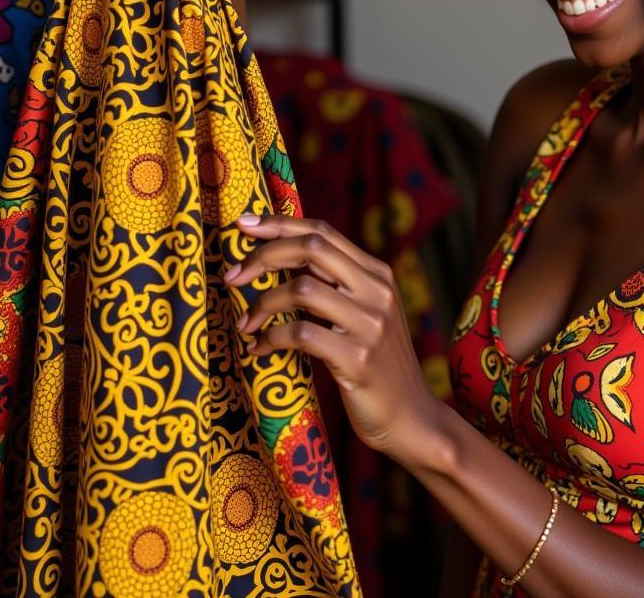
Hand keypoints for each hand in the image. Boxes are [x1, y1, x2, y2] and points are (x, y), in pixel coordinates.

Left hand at [226, 214, 442, 462]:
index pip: (324, 232)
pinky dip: (270, 339)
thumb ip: (336, 286)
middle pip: (313, 248)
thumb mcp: (366, 315)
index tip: (244, 225)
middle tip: (233, 276)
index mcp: (378, 274)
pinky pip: (300, 334)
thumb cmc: (377, 366)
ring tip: (246, 324)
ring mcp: (371, 324)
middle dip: (264, 256)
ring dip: (262, 304)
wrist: (410, 418)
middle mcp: (378, 291)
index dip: (280, 224)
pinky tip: (258, 349)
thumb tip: (283, 258)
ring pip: (302, 289)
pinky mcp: (358, 359)